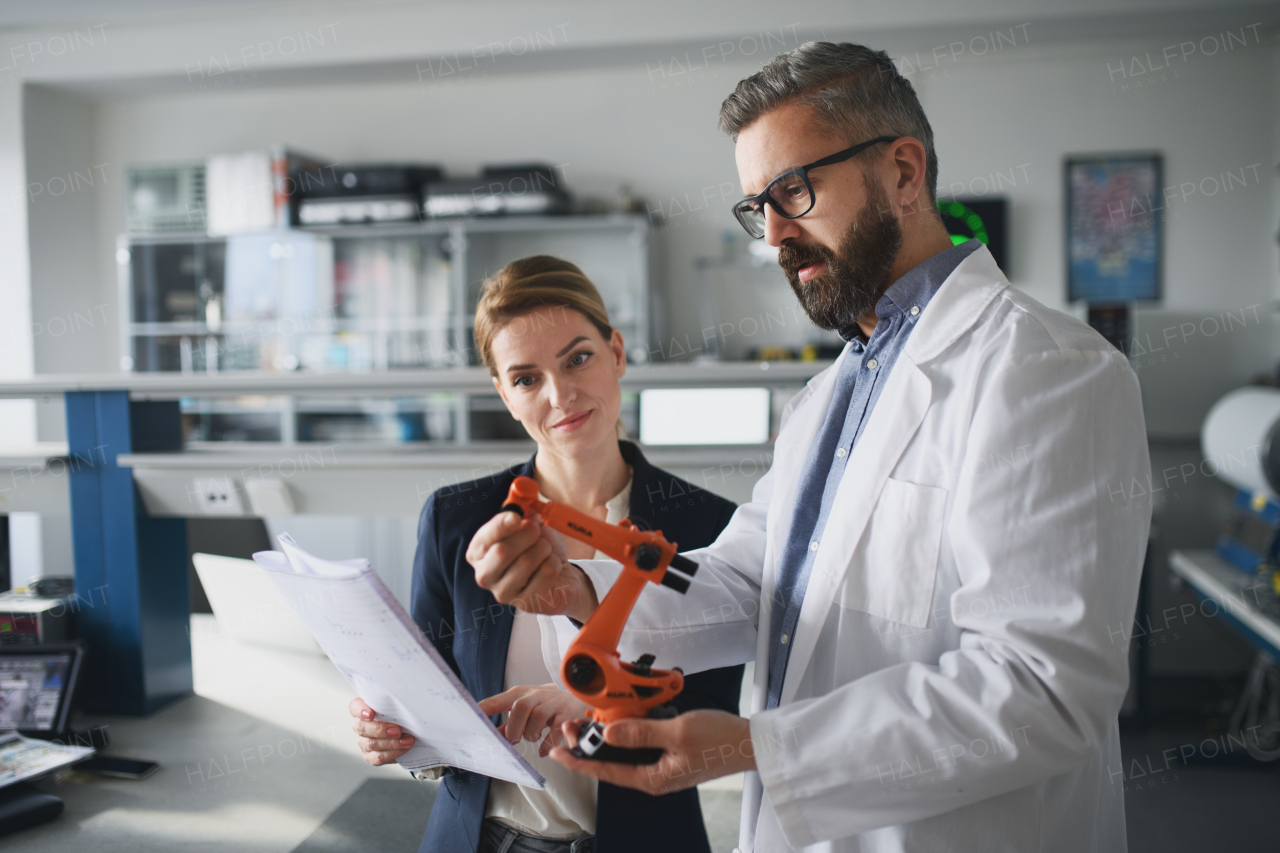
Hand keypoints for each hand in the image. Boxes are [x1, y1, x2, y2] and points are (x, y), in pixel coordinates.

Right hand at [349, 696, 414, 765]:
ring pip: (371, 744)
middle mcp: (361, 725)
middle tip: (397, 730)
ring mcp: (364, 742)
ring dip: (391, 743)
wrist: (410, 731)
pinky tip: (404, 748)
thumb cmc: (403, 713)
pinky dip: (392, 753)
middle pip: (362, 727)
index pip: (355, 707)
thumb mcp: (400, 704)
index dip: (360, 710)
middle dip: (380, 729)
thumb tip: (406, 697)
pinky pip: (377, 757)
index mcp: (364, 709)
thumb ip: (398, 702)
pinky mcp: (370, 756)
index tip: (371, 714)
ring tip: (408, 740)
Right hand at [467, 511, 597, 620]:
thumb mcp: (529, 523)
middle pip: (502, 552)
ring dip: (543, 548)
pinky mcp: (525, 603)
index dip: (500, 525)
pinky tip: (552, 566)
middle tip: (537, 530)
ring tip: (545, 550)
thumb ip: (522, 508)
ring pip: (526, 562)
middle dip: (526, 535)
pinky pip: (545, 574)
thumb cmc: (538, 547)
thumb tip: (522, 492)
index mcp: (479, 552)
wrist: (560, 573)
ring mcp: (503, 593)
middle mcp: (485, 575)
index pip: (484, 538)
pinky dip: (554, 563)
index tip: (516, 516)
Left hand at [479, 684, 589, 757]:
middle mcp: (537, 695)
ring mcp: (553, 703)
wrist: (577, 697)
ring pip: (538, 717)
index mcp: (521, 693)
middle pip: (520, 707)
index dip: (486, 708)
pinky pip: (556, 729)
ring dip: (531, 734)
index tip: (473, 716)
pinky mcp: (567, 714)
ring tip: (532, 739)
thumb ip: (507, 723)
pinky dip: (547, 743)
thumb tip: (489, 737)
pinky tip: (543, 750)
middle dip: (514, 727)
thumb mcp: (525, 708)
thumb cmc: (544, 705)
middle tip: (514, 739)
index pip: (500, 700)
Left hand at [549, 710, 755, 794]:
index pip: (606, 772)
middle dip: (589, 746)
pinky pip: (641, 745)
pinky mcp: (670, 754)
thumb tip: (608, 734)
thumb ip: (640, 732)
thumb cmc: (719, 740)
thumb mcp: (676, 732)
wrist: (750, 743)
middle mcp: (655, 776)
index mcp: (653, 778)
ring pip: (625, 753)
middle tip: (570, 728)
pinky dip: (627, 732)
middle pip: (613, 763)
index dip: (579, 761)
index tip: (558, 752)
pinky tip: (621, 720)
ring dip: (607, 737)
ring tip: (588, 722)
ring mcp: (663, 766)